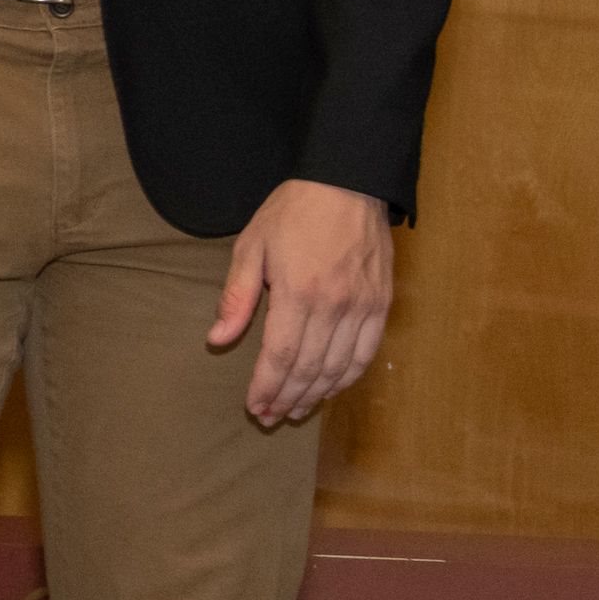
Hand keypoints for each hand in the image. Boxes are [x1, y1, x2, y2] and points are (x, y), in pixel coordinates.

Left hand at [209, 178, 393, 427]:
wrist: (348, 182)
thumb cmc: (293, 212)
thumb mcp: (251, 246)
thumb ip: (236, 297)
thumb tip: (216, 340)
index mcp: (298, 292)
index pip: (281, 356)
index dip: (267, 386)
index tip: (254, 406)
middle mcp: (334, 305)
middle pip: (310, 368)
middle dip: (287, 398)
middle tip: (270, 417)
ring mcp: (363, 306)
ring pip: (340, 367)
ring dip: (317, 395)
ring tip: (296, 410)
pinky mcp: (381, 303)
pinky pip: (367, 352)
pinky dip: (349, 377)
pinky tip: (331, 389)